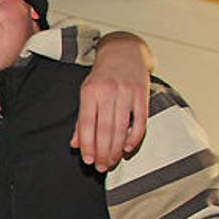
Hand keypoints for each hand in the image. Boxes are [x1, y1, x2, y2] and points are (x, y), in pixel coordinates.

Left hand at [71, 33, 152, 171]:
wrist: (124, 51)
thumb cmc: (102, 76)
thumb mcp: (86, 93)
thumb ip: (82, 120)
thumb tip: (75, 144)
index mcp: (90, 91)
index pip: (87, 123)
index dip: (87, 144)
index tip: (88, 160)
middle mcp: (108, 91)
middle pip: (104, 129)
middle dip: (102, 152)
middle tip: (101, 167)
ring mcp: (127, 92)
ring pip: (121, 127)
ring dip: (116, 149)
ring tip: (111, 162)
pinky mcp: (142, 94)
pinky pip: (140, 120)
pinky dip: (134, 137)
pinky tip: (127, 149)